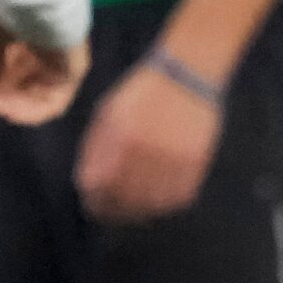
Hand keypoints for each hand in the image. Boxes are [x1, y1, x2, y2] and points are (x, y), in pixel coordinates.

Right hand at [0, 15, 88, 126]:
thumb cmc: (13, 9)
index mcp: (30, 47)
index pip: (15, 83)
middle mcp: (47, 59)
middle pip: (24, 97)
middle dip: (0, 106)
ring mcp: (62, 67)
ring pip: (36, 104)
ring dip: (10, 110)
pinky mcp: (74, 72)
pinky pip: (52, 104)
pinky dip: (28, 111)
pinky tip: (6, 109)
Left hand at [74, 56, 222, 223]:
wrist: (188, 71)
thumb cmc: (143, 92)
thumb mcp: (108, 112)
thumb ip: (95, 149)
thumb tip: (87, 186)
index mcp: (119, 137)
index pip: (97, 188)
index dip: (93, 200)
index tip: (94, 203)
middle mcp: (145, 150)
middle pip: (123, 201)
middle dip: (113, 210)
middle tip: (113, 211)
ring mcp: (172, 157)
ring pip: (150, 205)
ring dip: (140, 210)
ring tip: (136, 207)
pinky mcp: (195, 162)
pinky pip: (177, 198)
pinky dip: (165, 203)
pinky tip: (159, 196)